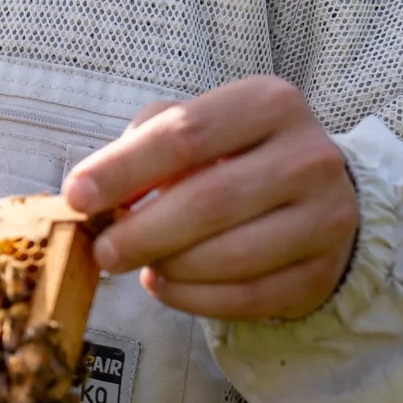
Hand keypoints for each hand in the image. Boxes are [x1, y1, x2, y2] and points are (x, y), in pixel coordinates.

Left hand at [61, 75, 358, 321]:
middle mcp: (309, 156)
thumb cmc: (238, 157)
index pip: (186, 134)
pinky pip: (246, 298)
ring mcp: (325, 217)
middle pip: (208, 200)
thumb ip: (146, 144)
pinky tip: (168, 285)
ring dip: (169, 267)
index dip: (123, 168)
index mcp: (270, 103)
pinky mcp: (322, 272)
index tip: (77, 196)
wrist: (319, 196)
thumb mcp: (200, 128)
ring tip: (142, 264)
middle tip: (103, 252)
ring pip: (229, 257)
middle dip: (142, 232)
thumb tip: (95, 190)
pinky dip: (193, 299)